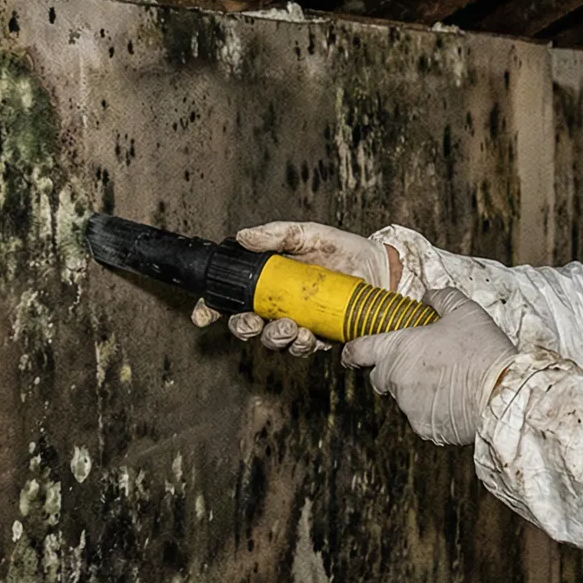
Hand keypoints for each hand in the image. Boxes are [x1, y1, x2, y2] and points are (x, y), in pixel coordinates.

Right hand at [190, 220, 401, 353]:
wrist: (380, 267)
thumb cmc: (342, 249)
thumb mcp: (308, 234)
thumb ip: (276, 234)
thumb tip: (243, 236)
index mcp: (267, 282)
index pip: (231, 298)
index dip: (211, 308)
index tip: (202, 314)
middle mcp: (278, 306)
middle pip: (247, 325)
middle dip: (243, 328)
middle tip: (250, 322)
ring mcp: (298, 323)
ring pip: (273, 341)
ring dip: (274, 338)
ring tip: (287, 327)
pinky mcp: (321, 337)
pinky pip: (303, 348)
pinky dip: (301, 345)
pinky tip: (306, 335)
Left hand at [341, 289, 517, 444]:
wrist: (502, 393)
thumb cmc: (482, 350)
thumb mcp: (465, 311)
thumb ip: (441, 298)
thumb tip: (428, 296)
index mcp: (398, 349)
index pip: (358, 351)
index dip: (352, 351)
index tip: (353, 353)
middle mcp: (396, 380)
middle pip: (381, 377)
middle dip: (394, 369)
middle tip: (422, 362)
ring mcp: (408, 407)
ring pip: (403, 397)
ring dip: (417, 389)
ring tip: (449, 380)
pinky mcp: (424, 428)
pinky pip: (422, 416)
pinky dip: (433, 409)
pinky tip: (456, 399)